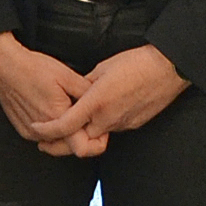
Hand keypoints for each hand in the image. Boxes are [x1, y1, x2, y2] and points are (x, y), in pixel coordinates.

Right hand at [0, 33, 93, 154]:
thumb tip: (101, 102)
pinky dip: (51, 129)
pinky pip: (44, 137)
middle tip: (82, 115)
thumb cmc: (33, 68)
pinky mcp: (23, 131)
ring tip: (65, 109)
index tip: (99, 129)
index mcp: (58, 117)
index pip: (83, 147)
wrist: (4, 66)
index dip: (95, 141)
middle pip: (71, 147)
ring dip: (65, 132)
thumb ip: (87, 92)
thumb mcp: (67, 75)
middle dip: (80, 134)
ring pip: (57, 143)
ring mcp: (32, 133)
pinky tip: (50, 109)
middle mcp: (44, 131)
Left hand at [32, 44, 189, 153]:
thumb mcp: (102, 68)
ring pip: (96, 137)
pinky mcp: (134, 125)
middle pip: (79, 142)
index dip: (47, 131)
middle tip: (49, 139)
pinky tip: (102, 113)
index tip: (37, 130)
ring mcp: (122, 124)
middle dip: (63, 143)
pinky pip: (112, 130)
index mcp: (96, 102)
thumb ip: (84, 84)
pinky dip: (102, 126)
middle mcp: (108, 118)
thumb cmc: (136, 63)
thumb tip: (74, 92)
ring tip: (76, 121)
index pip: (65, 125)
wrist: (168, 69)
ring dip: (85, 133)